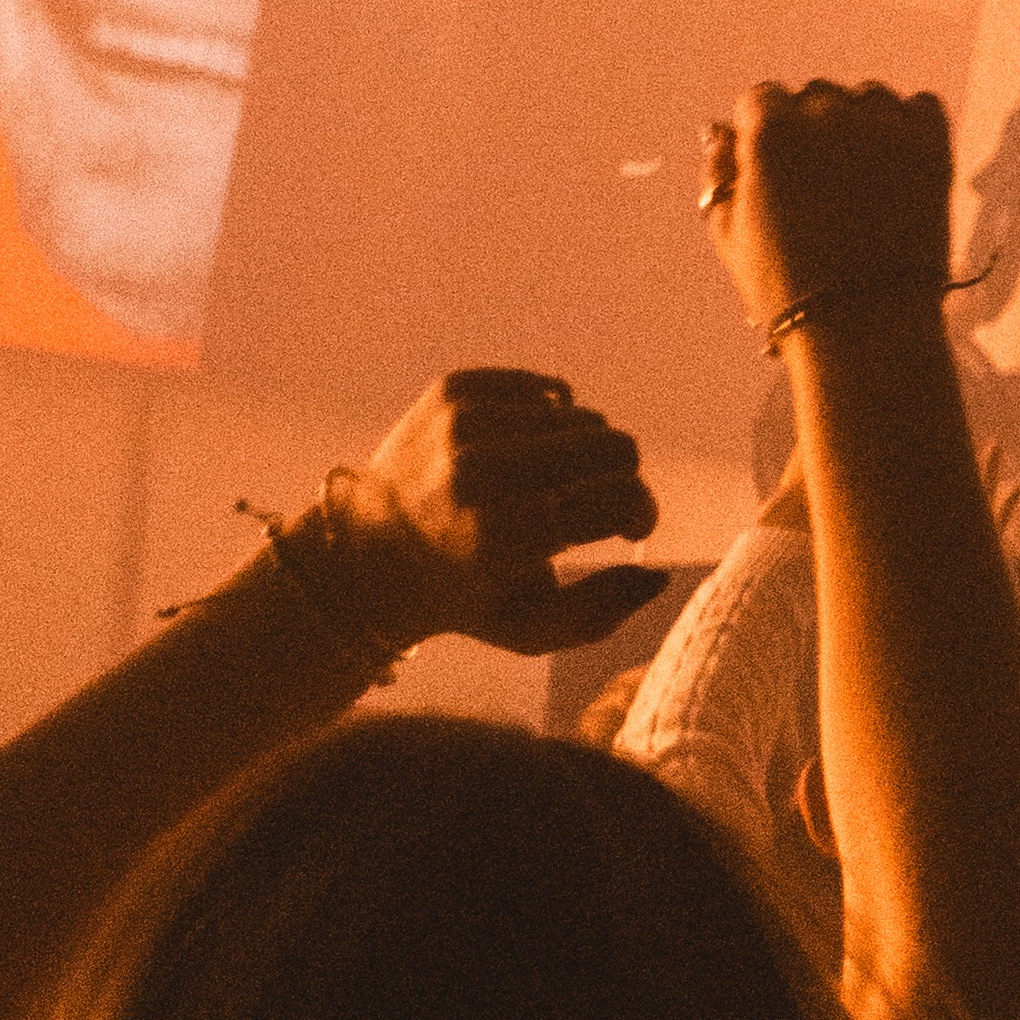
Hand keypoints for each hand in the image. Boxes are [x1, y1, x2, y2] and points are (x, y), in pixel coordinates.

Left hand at [321, 369, 659, 657]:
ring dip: (580, 451)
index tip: (633, 526)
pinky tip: (525, 451)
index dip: (641, 511)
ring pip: (580, 414)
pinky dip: (549, 418)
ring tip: (550, 483)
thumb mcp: (529, 631)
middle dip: (620, 476)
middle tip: (598, 502)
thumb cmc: (459, 598)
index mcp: (497, 538)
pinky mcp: (452, 390)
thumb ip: (599, 612)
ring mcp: (460, 424)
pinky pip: (544, 389)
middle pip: (609, 445)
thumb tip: (657, 575)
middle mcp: (476, 473)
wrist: (363, 552)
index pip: (615, 498)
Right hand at [698, 78, 953, 346]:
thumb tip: (720, 129)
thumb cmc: (787, 287)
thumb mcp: (729, 233)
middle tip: (819, 189)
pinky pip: (922, 106)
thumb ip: (718, 171)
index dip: (764, 138)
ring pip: (868, 99)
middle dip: (812, 130)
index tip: (776, 175)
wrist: (866, 328)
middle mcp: (828, 114)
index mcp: (771, 129)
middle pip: (815, 97)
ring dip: (862, 125)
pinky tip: (899, 167)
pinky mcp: (932, 146)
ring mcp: (884, 127)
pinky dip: (910, 127)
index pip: (762, 100)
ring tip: (861, 184)